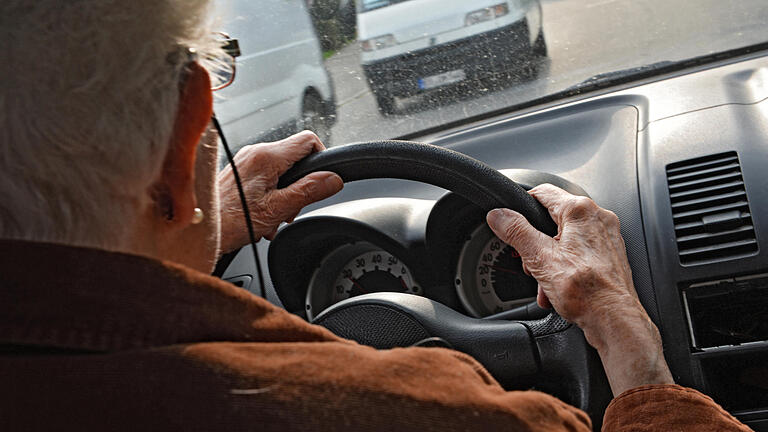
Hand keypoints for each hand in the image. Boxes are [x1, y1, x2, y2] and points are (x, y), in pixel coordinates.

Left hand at [218, 131, 342, 252]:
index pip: (309, 140)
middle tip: (291, 209)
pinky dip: (271, 195)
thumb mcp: (277, 209)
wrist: (198, 229)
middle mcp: (255, 152)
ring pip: (281, 170)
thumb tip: (333, 179)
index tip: (320, 181)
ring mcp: (245, 161)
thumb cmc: (229, 221)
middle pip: (296, 158)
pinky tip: (262, 216)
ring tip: (273, 217)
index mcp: (267, 157)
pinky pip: (266, 177)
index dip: (321, 159)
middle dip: (301, 185)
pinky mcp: (239, 172)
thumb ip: (309, 191)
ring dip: (285, 194)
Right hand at [486, 184, 636, 335]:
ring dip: (550, 259)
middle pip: (553, 219)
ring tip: (545, 281)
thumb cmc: (588, 292)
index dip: (521, 206)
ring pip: (566, 239)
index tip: (509, 221)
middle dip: (536, 243)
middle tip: (529, 261)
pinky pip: (580, 253)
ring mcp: (607, 237)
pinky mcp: (610, 255)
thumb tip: (499, 215)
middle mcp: (598, 218)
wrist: (615, 320)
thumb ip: (516, 232)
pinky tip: (559, 287)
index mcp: (581, 211)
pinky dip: (566, 267)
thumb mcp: (540, 258)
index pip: (542, 192)